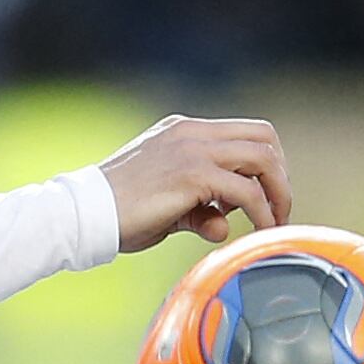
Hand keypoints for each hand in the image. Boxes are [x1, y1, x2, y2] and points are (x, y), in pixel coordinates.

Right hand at [105, 115, 291, 251]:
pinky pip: (247, 191)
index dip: (266, 163)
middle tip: (278, 208)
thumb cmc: (119, 212)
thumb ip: (199, 210)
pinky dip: (263, 213)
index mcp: (184, 131)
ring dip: (278, 192)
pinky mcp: (193, 175)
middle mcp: (192, 132)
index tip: (266, 196)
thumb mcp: (168, 205)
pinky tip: (260, 233)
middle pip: (264, 137)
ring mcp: (193, 150)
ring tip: (275, 223)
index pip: (245, 132)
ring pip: (262, 158)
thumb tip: (224, 226)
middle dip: (280, 174)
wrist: (84, 214)